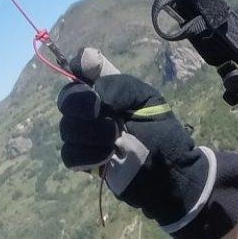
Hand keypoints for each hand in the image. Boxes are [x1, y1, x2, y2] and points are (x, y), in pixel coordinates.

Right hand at [56, 48, 237, 238]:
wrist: (171, 172)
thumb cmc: (163, 133)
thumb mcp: (148, 101)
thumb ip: (120, 86)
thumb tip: (88, 76)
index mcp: (107, 90)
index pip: (80, 67)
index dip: (79, 66)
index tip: (89, 76)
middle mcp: (92, 109)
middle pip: (66, 98)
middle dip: (81, 104)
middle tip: (104, 113)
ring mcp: (86, 135)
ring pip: (66, 127)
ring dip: (91, 133)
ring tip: (116, 140)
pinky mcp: (85, 161)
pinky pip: (70, 154)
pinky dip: (88, 154)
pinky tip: (107, 156)